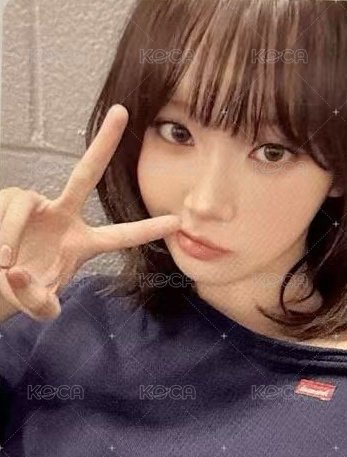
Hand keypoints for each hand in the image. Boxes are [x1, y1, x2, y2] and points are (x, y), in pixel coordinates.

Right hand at [0, 104, 180, 320]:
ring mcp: (36, 205)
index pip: (120, 236)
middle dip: (104, 143)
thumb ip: (40, 304)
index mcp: (81, 243)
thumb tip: (20, 274)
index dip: (147, 229)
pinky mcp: (7, 200)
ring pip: (25, 207)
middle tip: (122, 111)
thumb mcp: (39, 306)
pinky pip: (6, 212)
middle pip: (86, 174)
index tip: (178, 221)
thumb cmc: (25, 289)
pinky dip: (0, 236)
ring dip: (10, 238)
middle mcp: (63, 216)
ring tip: (3, 264)